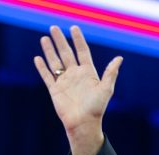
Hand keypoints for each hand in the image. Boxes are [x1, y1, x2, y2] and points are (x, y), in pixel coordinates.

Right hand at [34, 25, 122, 154]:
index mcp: (88, 73)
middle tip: (54, 27)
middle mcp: (75, 75)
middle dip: (60, 40)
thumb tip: (120, 58)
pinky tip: (38, 58)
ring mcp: (64, 82)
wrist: (83, 123)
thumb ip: (111, 73)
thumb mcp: (106, 89)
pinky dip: (42, 67)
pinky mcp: (55, 90)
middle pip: (66, 53)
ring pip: (55, 62)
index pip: (82, 52)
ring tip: (45, 38)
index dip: (78, 39)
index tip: (74, 28)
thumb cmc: (97, 108)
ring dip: (49, 50)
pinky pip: (47, 76)